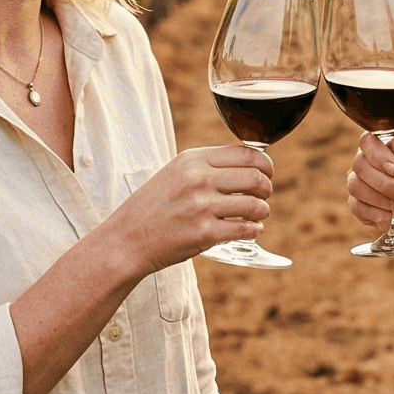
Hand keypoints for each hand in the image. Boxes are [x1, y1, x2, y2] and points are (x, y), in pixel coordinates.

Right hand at [99, 146, 272, 275]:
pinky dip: (254, 230)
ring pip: (255, 205)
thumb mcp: (175, 174)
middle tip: (264, 196)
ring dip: (262, 212)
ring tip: (257, 215)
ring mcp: (201, 206)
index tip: (267, 173)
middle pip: (255, 177)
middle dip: (266, 188)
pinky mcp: (205, 233)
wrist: (126, 240)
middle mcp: (197, 179)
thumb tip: (249, 167)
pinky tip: (249, 230)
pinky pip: (245, 229)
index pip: (245, 153)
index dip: (265, 164)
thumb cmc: (152, 208)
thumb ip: (207, 167)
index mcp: (191, 160)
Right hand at [346, 127, 393, 234]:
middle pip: (360, 164)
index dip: (378, 155)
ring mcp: (366, 182)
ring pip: (355, 186)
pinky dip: (378, 214)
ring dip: (382, 199)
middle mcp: (374, 159)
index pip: (369, 140)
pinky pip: (357, 207)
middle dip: (385, 184)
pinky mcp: (362, 204)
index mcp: (391, 143)